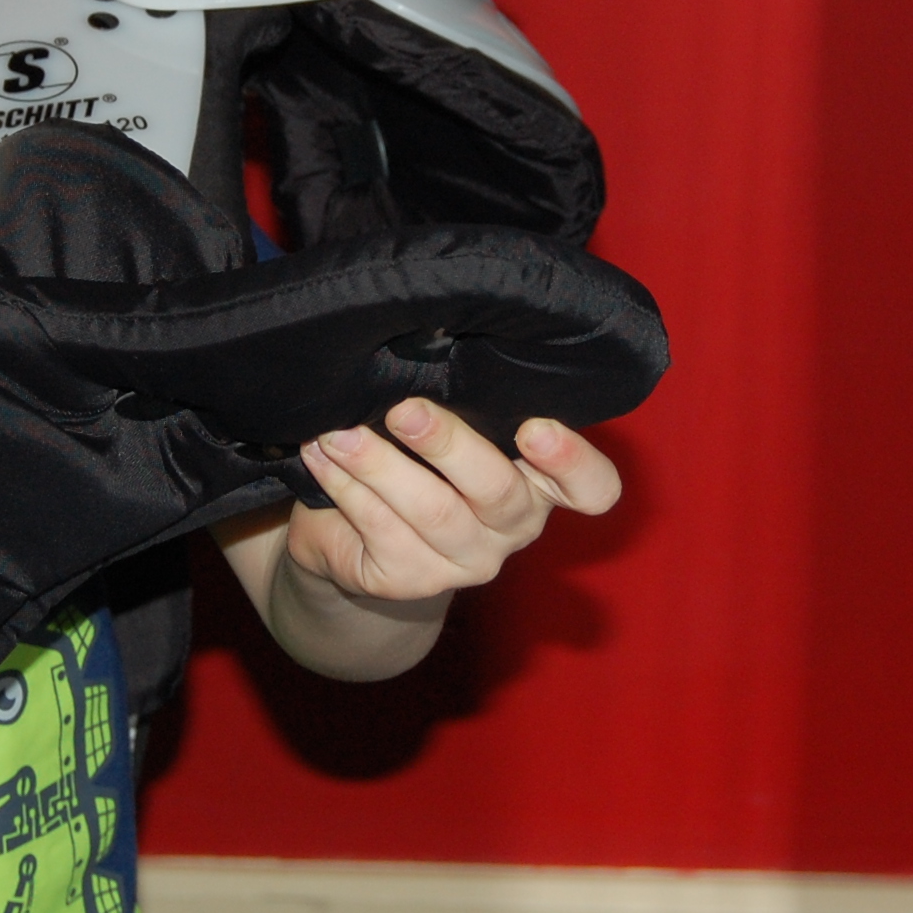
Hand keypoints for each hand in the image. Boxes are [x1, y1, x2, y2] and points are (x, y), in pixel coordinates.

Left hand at [294, 401, 619, 601]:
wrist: (356, 538)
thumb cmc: (418, 459)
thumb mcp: (454, 428)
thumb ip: (462, 401)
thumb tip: (425, 332)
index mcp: (541, 483)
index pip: (591, 488)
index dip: (574, 463)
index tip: (538, 429)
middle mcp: (512, 526)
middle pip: (497, 492)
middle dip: (449, 446)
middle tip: (405, 410)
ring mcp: (463, 562)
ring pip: (430, 513)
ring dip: (379, 466)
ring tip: (339, 432)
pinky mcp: (409, 580)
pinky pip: (380, 530)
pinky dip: (346, 487)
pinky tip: (321, 455)